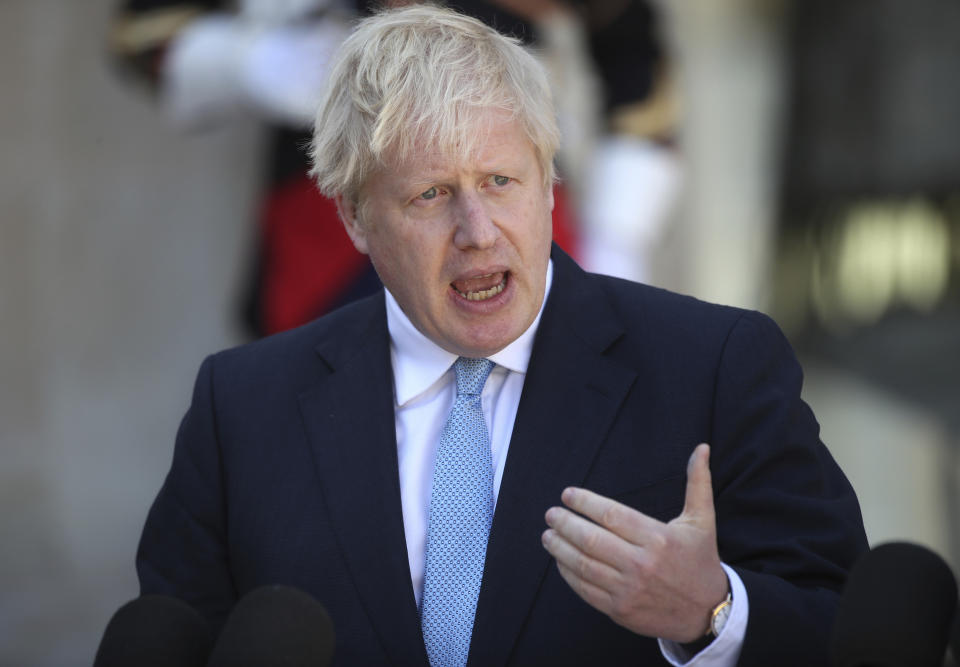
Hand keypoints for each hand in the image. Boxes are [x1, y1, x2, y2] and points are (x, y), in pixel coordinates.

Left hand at [541, 443, 728, 642]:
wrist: (708, 612)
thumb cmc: (701, 561)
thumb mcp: (702, 520)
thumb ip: (698, 483)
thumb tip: (702, 448)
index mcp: (658, 538)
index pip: (611, 515)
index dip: (585, 502)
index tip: (567, 494)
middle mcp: (641, 564)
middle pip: (591, 539)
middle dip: (565, 524)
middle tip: (551, 513)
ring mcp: (629, 589)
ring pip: (583, 565)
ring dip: (560, 548)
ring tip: (547, 535)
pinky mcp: (620, 610)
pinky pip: (585, 590)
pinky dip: (568, 574)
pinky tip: (560, 561)